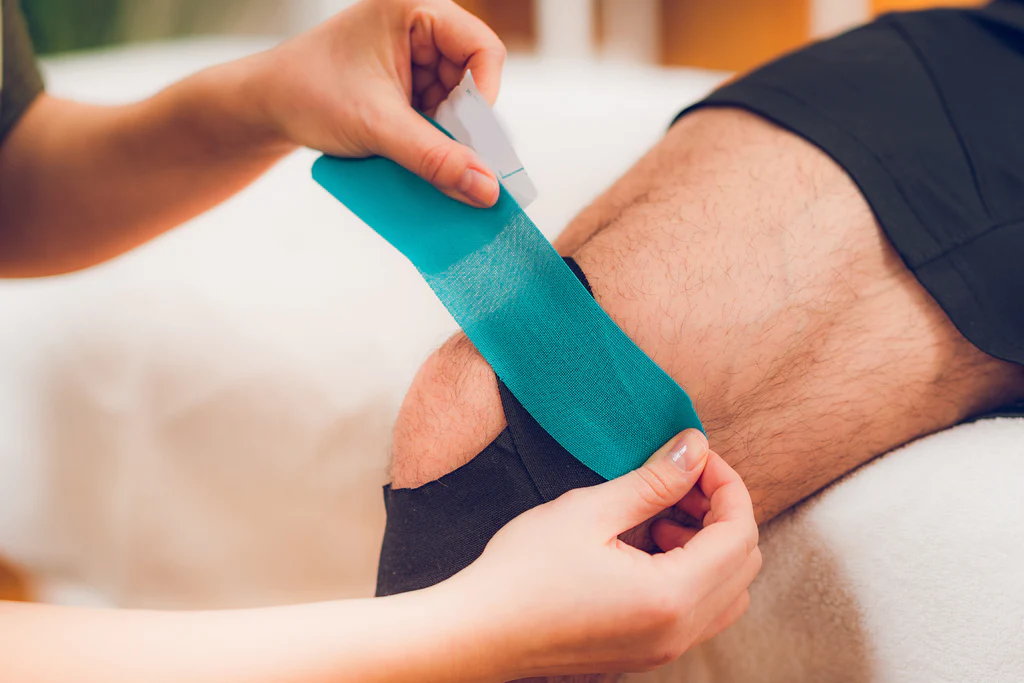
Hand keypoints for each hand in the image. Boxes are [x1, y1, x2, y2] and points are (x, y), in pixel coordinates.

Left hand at [241, 0, 504, 206]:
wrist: (265, 105)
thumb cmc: (308, 94)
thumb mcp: (377, 127)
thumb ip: (434, 158)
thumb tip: (486, 190)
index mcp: (415, 9)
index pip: (483, 49)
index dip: (486, 96)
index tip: (471, 138)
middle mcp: (421, 27)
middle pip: (474, 80)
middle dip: (462, 123)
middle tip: (446, 157)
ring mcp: (415, 56)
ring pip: (459, 104)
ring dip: (445, 136)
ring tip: (411, 151)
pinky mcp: (408, 84)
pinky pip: (440, 115)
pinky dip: (432, 139)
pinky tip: (409, 152)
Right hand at [444, 429, 761, 678]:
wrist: (478, 632)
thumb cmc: (523, 572)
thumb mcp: (588, 511)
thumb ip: (652, 480)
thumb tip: (694, 448)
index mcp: (672, 597)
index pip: (738, 532)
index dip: (726, 483)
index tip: (694, 455)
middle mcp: (680, 632)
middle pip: (744, 563)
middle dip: (721, 512)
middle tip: (680, 479)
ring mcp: (665, 649)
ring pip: (728, 591)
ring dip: (709, 544)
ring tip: (661, 514)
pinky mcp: (647, 652)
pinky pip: (701, 611)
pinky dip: (693, 572)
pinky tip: (647, 546)